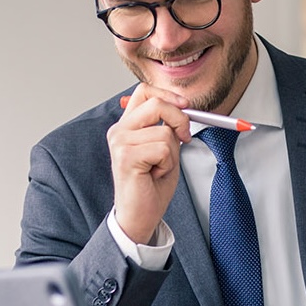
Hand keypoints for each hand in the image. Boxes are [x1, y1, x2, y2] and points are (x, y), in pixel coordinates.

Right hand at [107, 83, 192, 243]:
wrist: (140, 214)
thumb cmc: (152, 185)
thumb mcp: (166, 149)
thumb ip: (169, 127)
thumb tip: (185, 108)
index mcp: (127, 126)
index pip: (144, 91)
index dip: (168, 95)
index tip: (185, 106)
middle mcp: (119, 130)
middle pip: (156, 103)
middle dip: (180, 119)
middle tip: (184, 138)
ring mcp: (120, 142)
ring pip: (165, 132)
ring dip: (172, 153)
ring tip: (159, 167)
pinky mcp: (126, 156)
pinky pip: (163, 149)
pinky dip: (168, 164)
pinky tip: (154, 174)